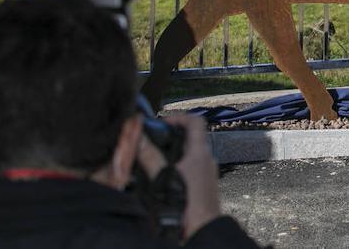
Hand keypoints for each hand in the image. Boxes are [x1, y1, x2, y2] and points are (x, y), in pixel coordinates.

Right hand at [137, 114, 221, 238]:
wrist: (202, 231)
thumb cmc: (187, 205)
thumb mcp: (163, 178)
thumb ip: (150, 157)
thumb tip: (140, 138)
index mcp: (201, 152)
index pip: (195, 121)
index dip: (178, 117)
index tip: (162, 122)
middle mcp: (208, 160)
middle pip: (192, 138)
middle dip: (172, 137)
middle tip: (155, 141)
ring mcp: (208, 173)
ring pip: (191, 155)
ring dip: (174, 154)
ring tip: (155, 160)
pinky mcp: (205, 186)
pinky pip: (192, 169)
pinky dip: (178, 168)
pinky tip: (164, 179)